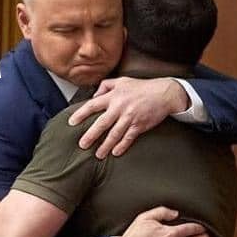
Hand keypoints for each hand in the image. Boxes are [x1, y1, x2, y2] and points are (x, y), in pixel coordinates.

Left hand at [68, 77, 188, 158]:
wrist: (164, 93)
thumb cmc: (142, 87)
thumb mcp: (122, 81)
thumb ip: (106, 86)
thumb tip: (94, 96)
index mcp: (114, 96)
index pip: (93, 105)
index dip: (81, 114)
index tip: (72, 122)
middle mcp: (120, 107)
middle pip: (102, 123)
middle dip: (91, 135)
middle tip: (82, 145)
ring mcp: (130, 117)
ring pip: (114, 134)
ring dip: (105, 145)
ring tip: (98, 154)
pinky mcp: (140, 125)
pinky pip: (129, 138)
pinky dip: (122, 146)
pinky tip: (115, 152)